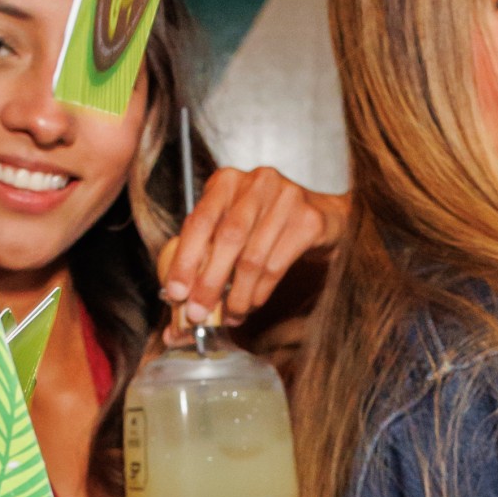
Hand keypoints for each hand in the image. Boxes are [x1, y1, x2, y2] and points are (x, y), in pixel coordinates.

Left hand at [158, 167, 348, 329]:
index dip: (184, 260)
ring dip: (237, 295)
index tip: (175, 293)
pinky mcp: (308, 221)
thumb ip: (205, 254)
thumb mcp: (231, 228)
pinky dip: (260, 292)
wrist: (322, 218)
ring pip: (253, 258)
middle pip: (228, 238)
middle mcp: (257, 183)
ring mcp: (287, 199)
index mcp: (227, 181)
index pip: (200, 221)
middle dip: (209, 282)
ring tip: (230, 315)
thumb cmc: (265, 227)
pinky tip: (252, 304)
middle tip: (199, 314)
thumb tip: (178, 297)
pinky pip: (276, 266)